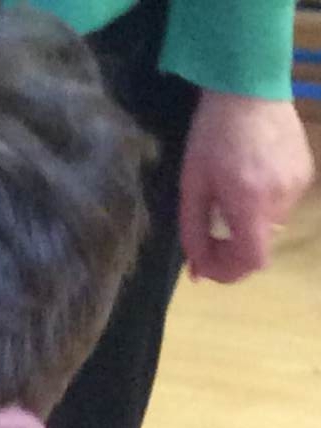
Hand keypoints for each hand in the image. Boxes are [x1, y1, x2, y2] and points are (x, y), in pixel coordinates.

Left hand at [179, 93, 314, 284]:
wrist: (248, 85)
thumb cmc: (212, 135)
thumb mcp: (193, 187)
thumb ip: (194, 234)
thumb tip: (198, 271)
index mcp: (250, 203)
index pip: (251, 261)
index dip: (228, 272)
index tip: (206, 265)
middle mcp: (280, 198)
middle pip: (259, 247)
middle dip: (232, 251)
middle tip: (209, 238)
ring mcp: (298, 184)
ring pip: (270, 228)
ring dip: (247, 227)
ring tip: (229, 200)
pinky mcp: (305, 171)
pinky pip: (282, 205)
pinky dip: (262, 207)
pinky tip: (248, 183)